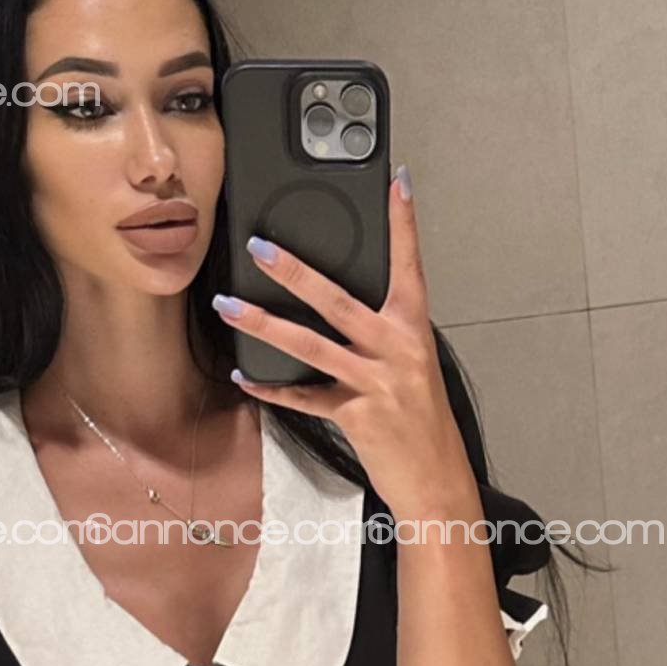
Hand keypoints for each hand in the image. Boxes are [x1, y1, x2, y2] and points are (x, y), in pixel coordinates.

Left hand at [211, 167, 474, 515]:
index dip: (403, 223)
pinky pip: (303, 397)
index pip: (409, 265)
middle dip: (295, 271)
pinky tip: (245, 377)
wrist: (437, 482)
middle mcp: (397, 350)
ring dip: (264, 324)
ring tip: (228, 306)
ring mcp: (376, 383)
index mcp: (413, 331)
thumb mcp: (413, 368)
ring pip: (310, 345)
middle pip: (338, 300)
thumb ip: (381, 336)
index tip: (395, 182)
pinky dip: (271, 388)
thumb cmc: (423, 424)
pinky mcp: (356, 416)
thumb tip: (341, 309)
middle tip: (261, 247)